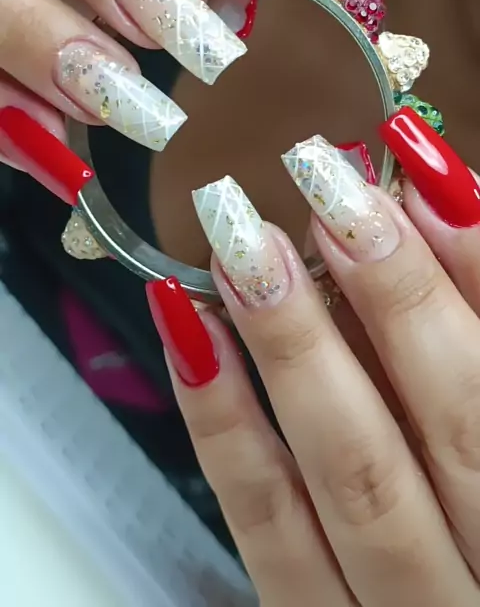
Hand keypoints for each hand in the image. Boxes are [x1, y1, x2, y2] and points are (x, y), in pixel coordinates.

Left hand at [147, 108, 479, 605]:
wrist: (439, 596)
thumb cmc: (466, 479)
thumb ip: (466, 325)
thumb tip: (433, 201)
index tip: (429, 172)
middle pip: (453, 426)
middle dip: (395, 296)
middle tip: (332, 188)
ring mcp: (406, 604)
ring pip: (357, 477)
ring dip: (297, 349)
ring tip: (248, 245)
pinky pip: (270, 528)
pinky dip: (224, 426)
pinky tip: (190, 331)